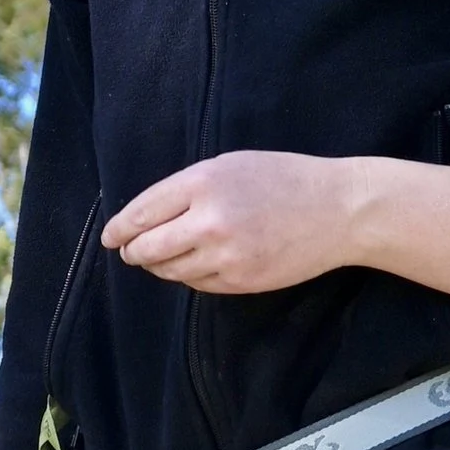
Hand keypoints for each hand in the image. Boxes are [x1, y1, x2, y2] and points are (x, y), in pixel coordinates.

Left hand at [102, 150, 449, 301]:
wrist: (338, 210)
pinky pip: (198, 284)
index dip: (120, 229)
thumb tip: (145, 217)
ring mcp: (225, 255)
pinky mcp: (241, 281)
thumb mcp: (231, 165)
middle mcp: (209, 221)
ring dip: (161, 266)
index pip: (142, 213)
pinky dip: (190, 276)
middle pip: (147, 249)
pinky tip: (199, 263)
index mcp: (203, 183)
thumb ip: (187, 187)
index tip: (112, 237)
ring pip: (170, 271)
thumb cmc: (285, 179)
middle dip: (134, 252)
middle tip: (131, 252)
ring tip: (165, 256)